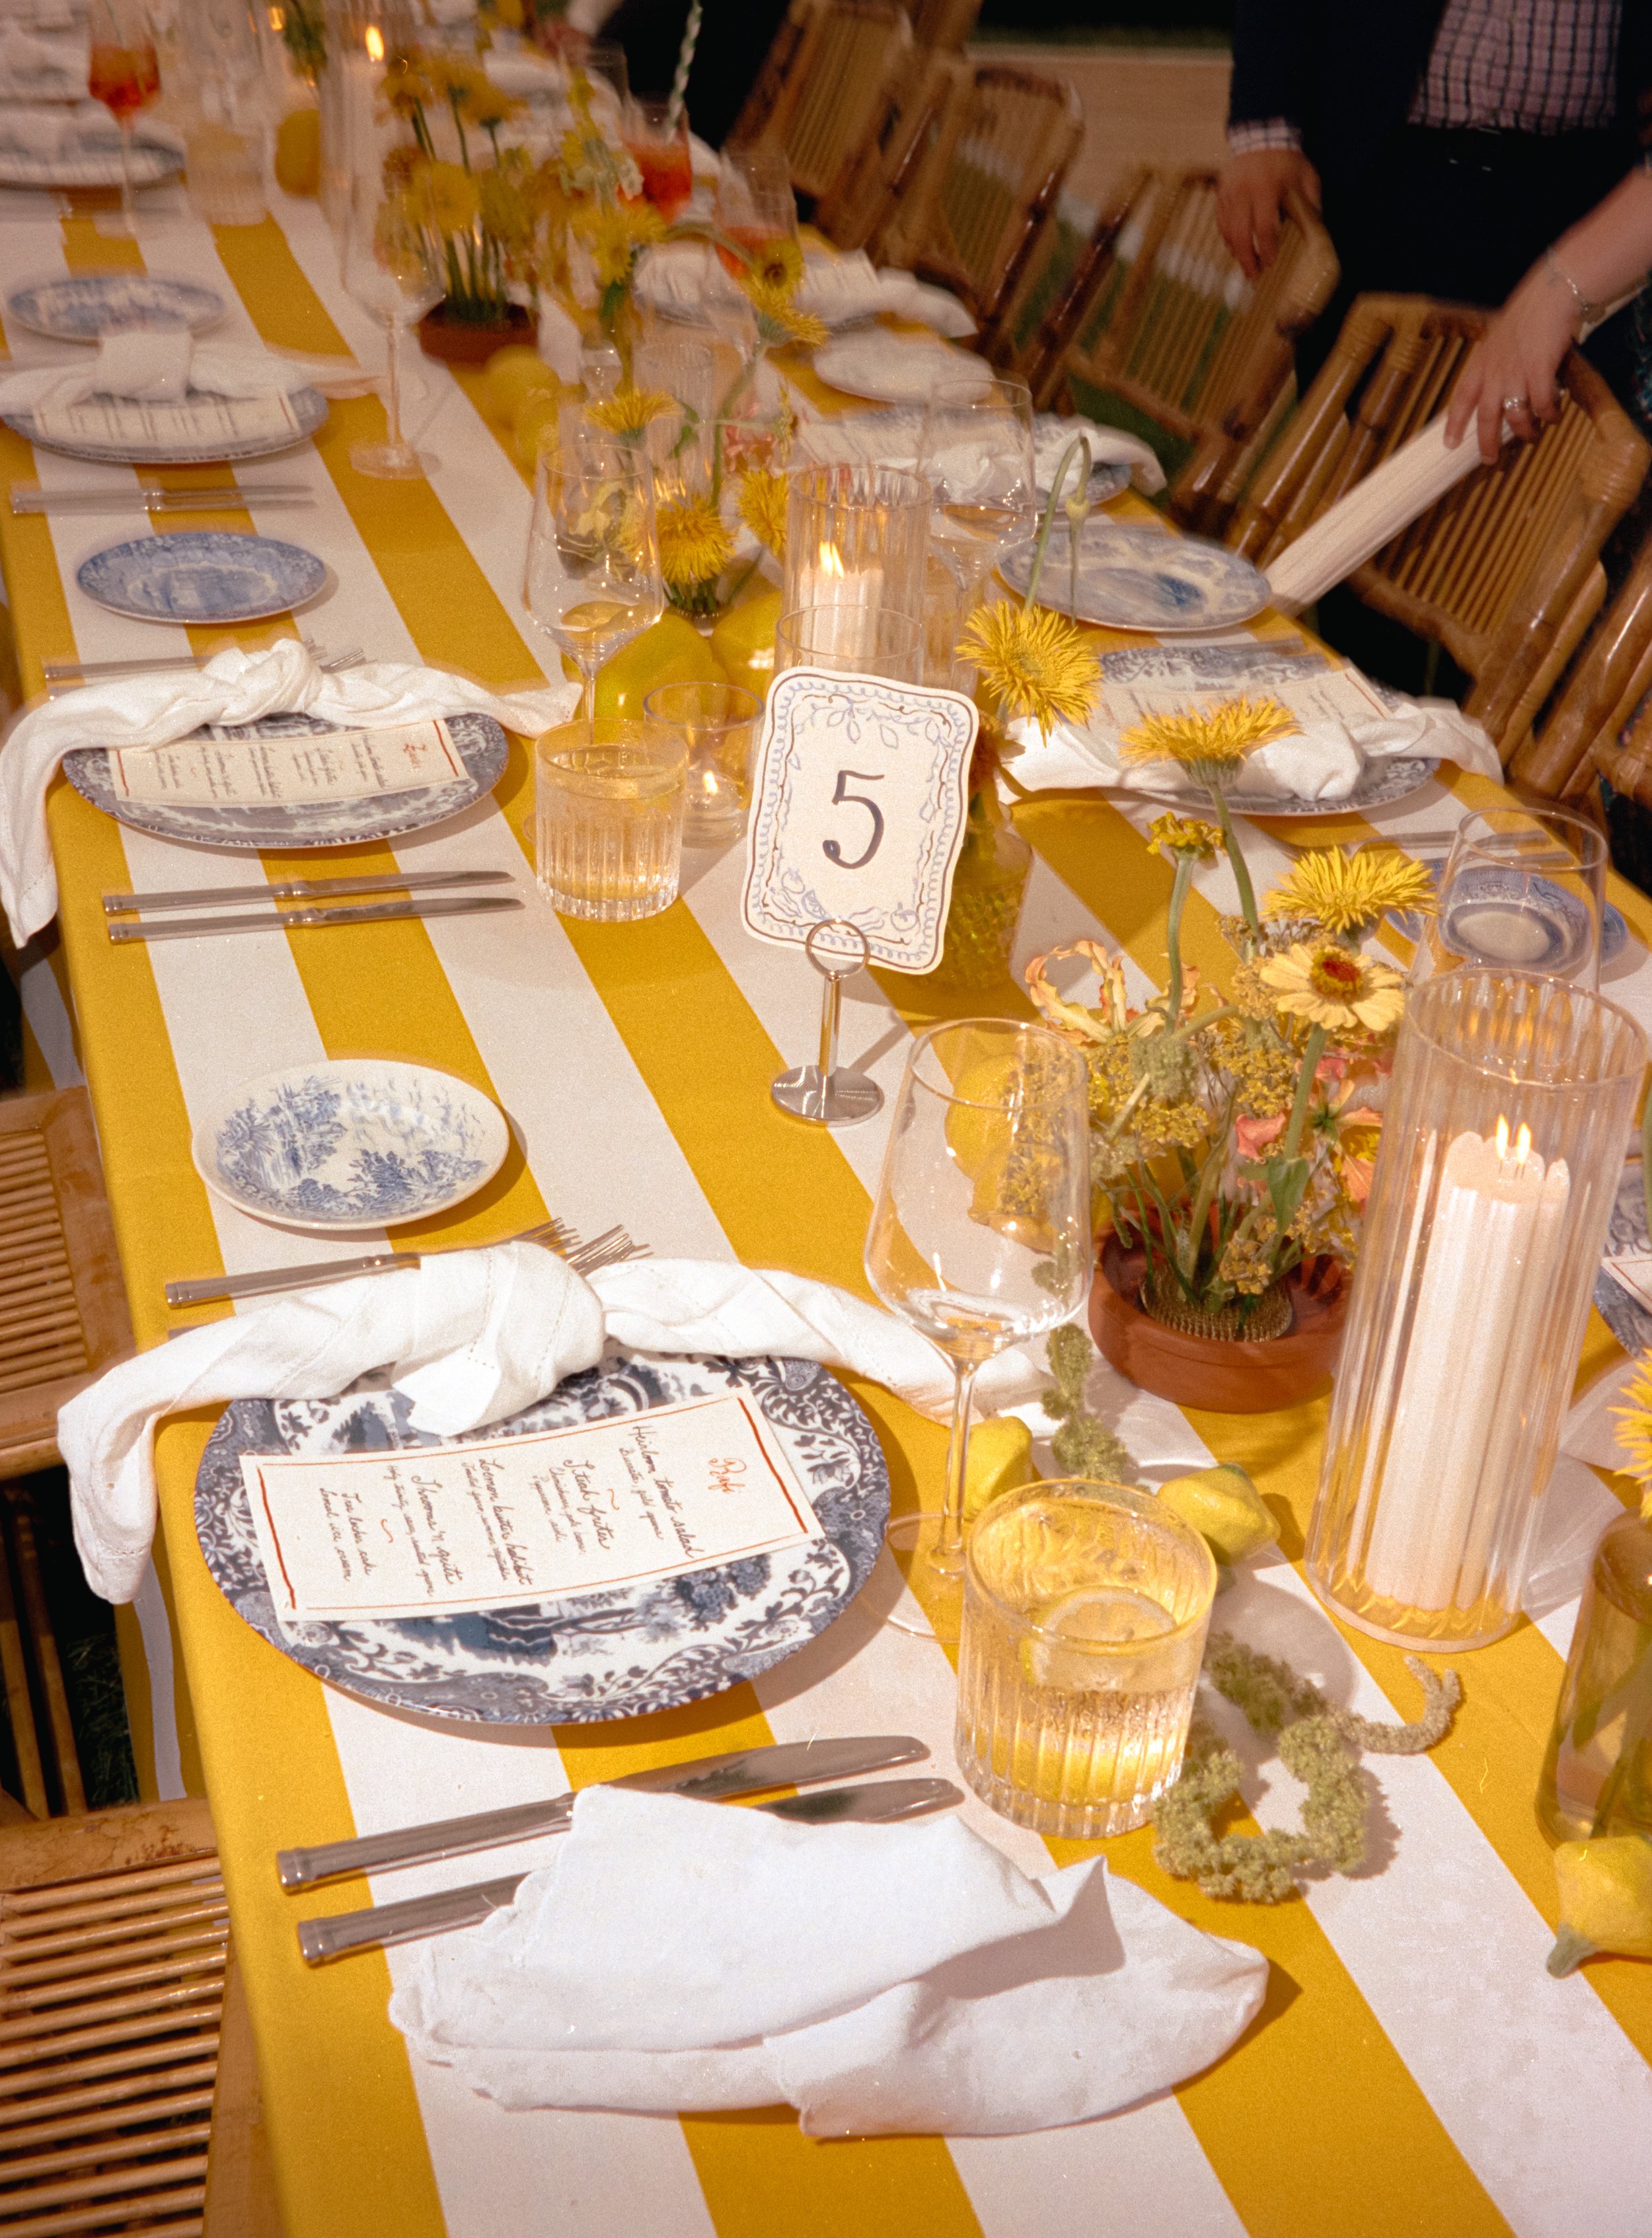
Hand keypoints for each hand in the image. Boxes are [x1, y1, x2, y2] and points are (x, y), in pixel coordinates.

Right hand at [1216, 148, 1321, 278]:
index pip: (1264, 226)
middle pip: (1241, 233)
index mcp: (1266, 188)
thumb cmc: (1287, 160)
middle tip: (1254, 274)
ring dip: (1236, 251)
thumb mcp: (1306, 176)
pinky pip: (1221, 221)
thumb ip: (1311, 203)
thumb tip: (1316, 230)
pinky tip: (1234, 248)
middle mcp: (1244, 192)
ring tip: (1245, 265)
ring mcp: (1229, 193)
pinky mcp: (1221, 193)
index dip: (1267, 247)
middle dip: (1247, 257)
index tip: (1271, 262)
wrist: (1262, 136)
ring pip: (1228, 230)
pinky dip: (1227, 237)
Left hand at [1445, 264, 1577, 462]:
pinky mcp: (1539, 372)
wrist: (1551, 294)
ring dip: (1525, 431)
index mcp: (1481, 364)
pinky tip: (1554, 416)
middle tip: (1490, 461)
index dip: (1455, 424)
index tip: (1449, 444)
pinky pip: (1542, 405)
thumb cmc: (1528, 313)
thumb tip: (1497, 382)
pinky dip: (1549, 414)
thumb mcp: (1500, 337)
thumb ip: (1495, 361)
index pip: (1461, 399)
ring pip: (1516, 416)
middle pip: (1486, 418)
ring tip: (1532, 436)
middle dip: (1487, 443)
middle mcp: (1495, 373)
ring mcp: (1516, 374)